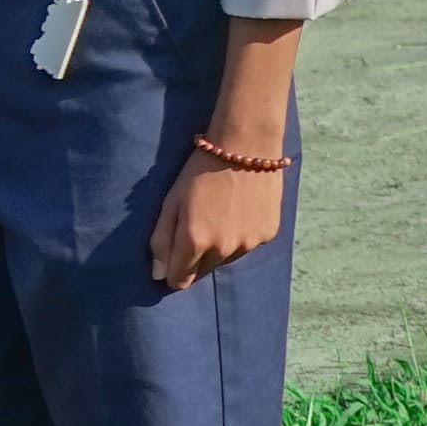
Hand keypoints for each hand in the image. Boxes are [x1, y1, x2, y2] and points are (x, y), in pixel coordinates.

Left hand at [146, 154, 285, 290]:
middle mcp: (223, 249)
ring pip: (226, 259)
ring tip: (221, 215)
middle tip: (198, 225)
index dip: (173, 270)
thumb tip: (158, 275)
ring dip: (220, 247)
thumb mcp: (172, 201)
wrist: (247, 145)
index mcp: (194, 241)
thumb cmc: (200, 170)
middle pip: (202, 272)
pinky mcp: (268, 234)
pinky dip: (241, 235)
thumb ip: (161, 240)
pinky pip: (247, 246)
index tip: (174, 252)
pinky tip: (241, 211)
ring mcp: (249, 243)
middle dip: (195, 258)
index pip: (179, 280)